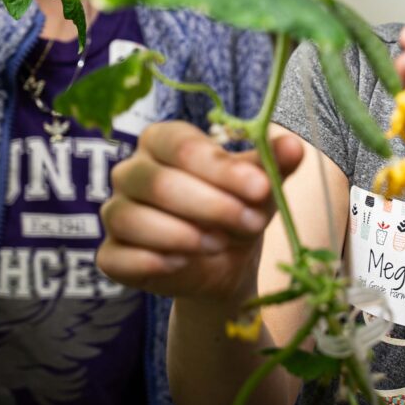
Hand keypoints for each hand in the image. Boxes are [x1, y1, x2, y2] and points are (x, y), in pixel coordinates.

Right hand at [97, 121, 303, 305]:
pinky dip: (149, 261)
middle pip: (158, 182)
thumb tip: (293, 147)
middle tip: (249, 221)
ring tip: (219, 243)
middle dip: (210, 205)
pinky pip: (116, 256)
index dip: (221, 168)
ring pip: (132, 218)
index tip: (261, 188)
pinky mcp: (111, 254)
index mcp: (162, 141)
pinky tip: (181, 263)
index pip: (182, 146)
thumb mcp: (258, 187)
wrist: (224, 263)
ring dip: (182, 234)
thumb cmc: (236, 209)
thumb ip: (273, 164)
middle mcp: (131, 171)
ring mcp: (116, 212)